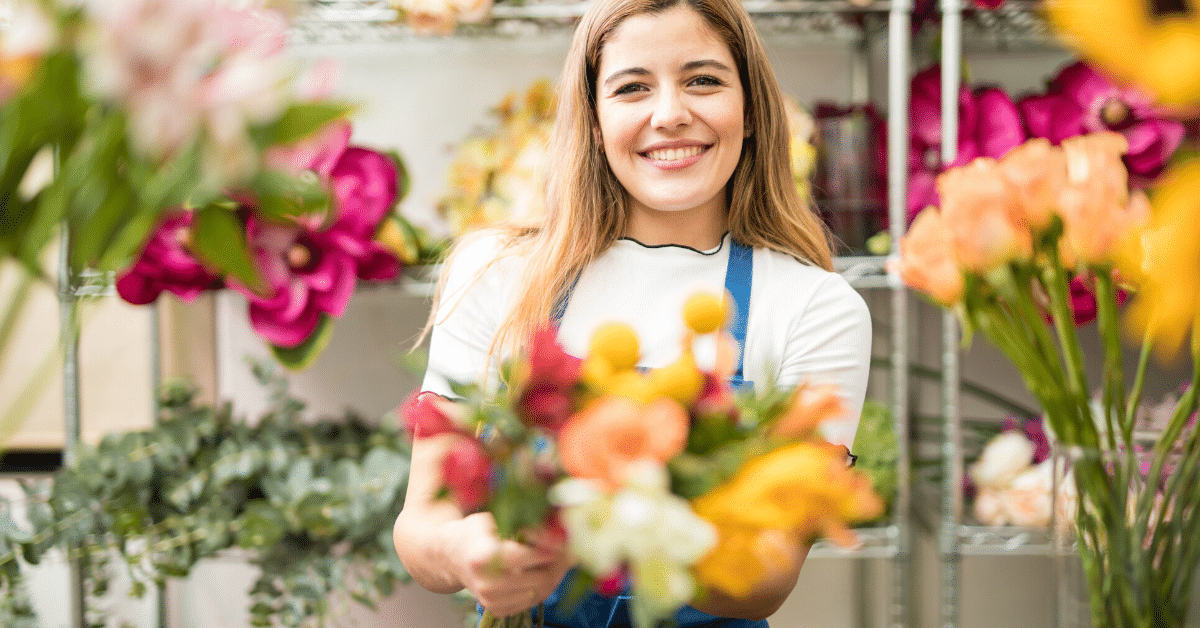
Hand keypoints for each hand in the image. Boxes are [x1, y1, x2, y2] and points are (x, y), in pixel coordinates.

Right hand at [445, 512, 572, 617]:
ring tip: (562, 559)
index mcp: (482, 556)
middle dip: (558, 564)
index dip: (548, 548)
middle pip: (537, 578)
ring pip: (539, 592)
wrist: (453, 556)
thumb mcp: (494, 518)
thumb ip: (521, 521)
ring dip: (554, 576)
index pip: (525, 557)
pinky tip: (546, 571)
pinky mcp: (496, 609)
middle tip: (571, 550)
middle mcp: (485, 582)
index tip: (563, 540)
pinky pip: (531, 601)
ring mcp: (490, 599)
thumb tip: (557, 523)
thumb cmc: (476, 531)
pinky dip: (543, 588)